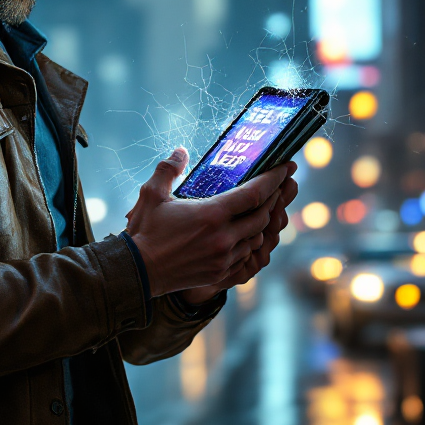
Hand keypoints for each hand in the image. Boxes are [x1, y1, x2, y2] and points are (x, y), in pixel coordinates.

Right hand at [124, 148, 297, 298]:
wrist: (138, 271)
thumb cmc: (145, 231)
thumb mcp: (151, 195)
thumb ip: (167, 169)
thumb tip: (181, 151)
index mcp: (211, 215)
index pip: (254, 194)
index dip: (274, 179)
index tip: (287, 167)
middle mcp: (224, 238)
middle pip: (263, 216)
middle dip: (275, 199)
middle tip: (281, 185)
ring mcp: (224, 258)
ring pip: (257, 238)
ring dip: (262, 222)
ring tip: (263, 208)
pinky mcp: (220, 273)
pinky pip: (246, 257)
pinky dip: (250, 243)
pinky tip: (246, 234)